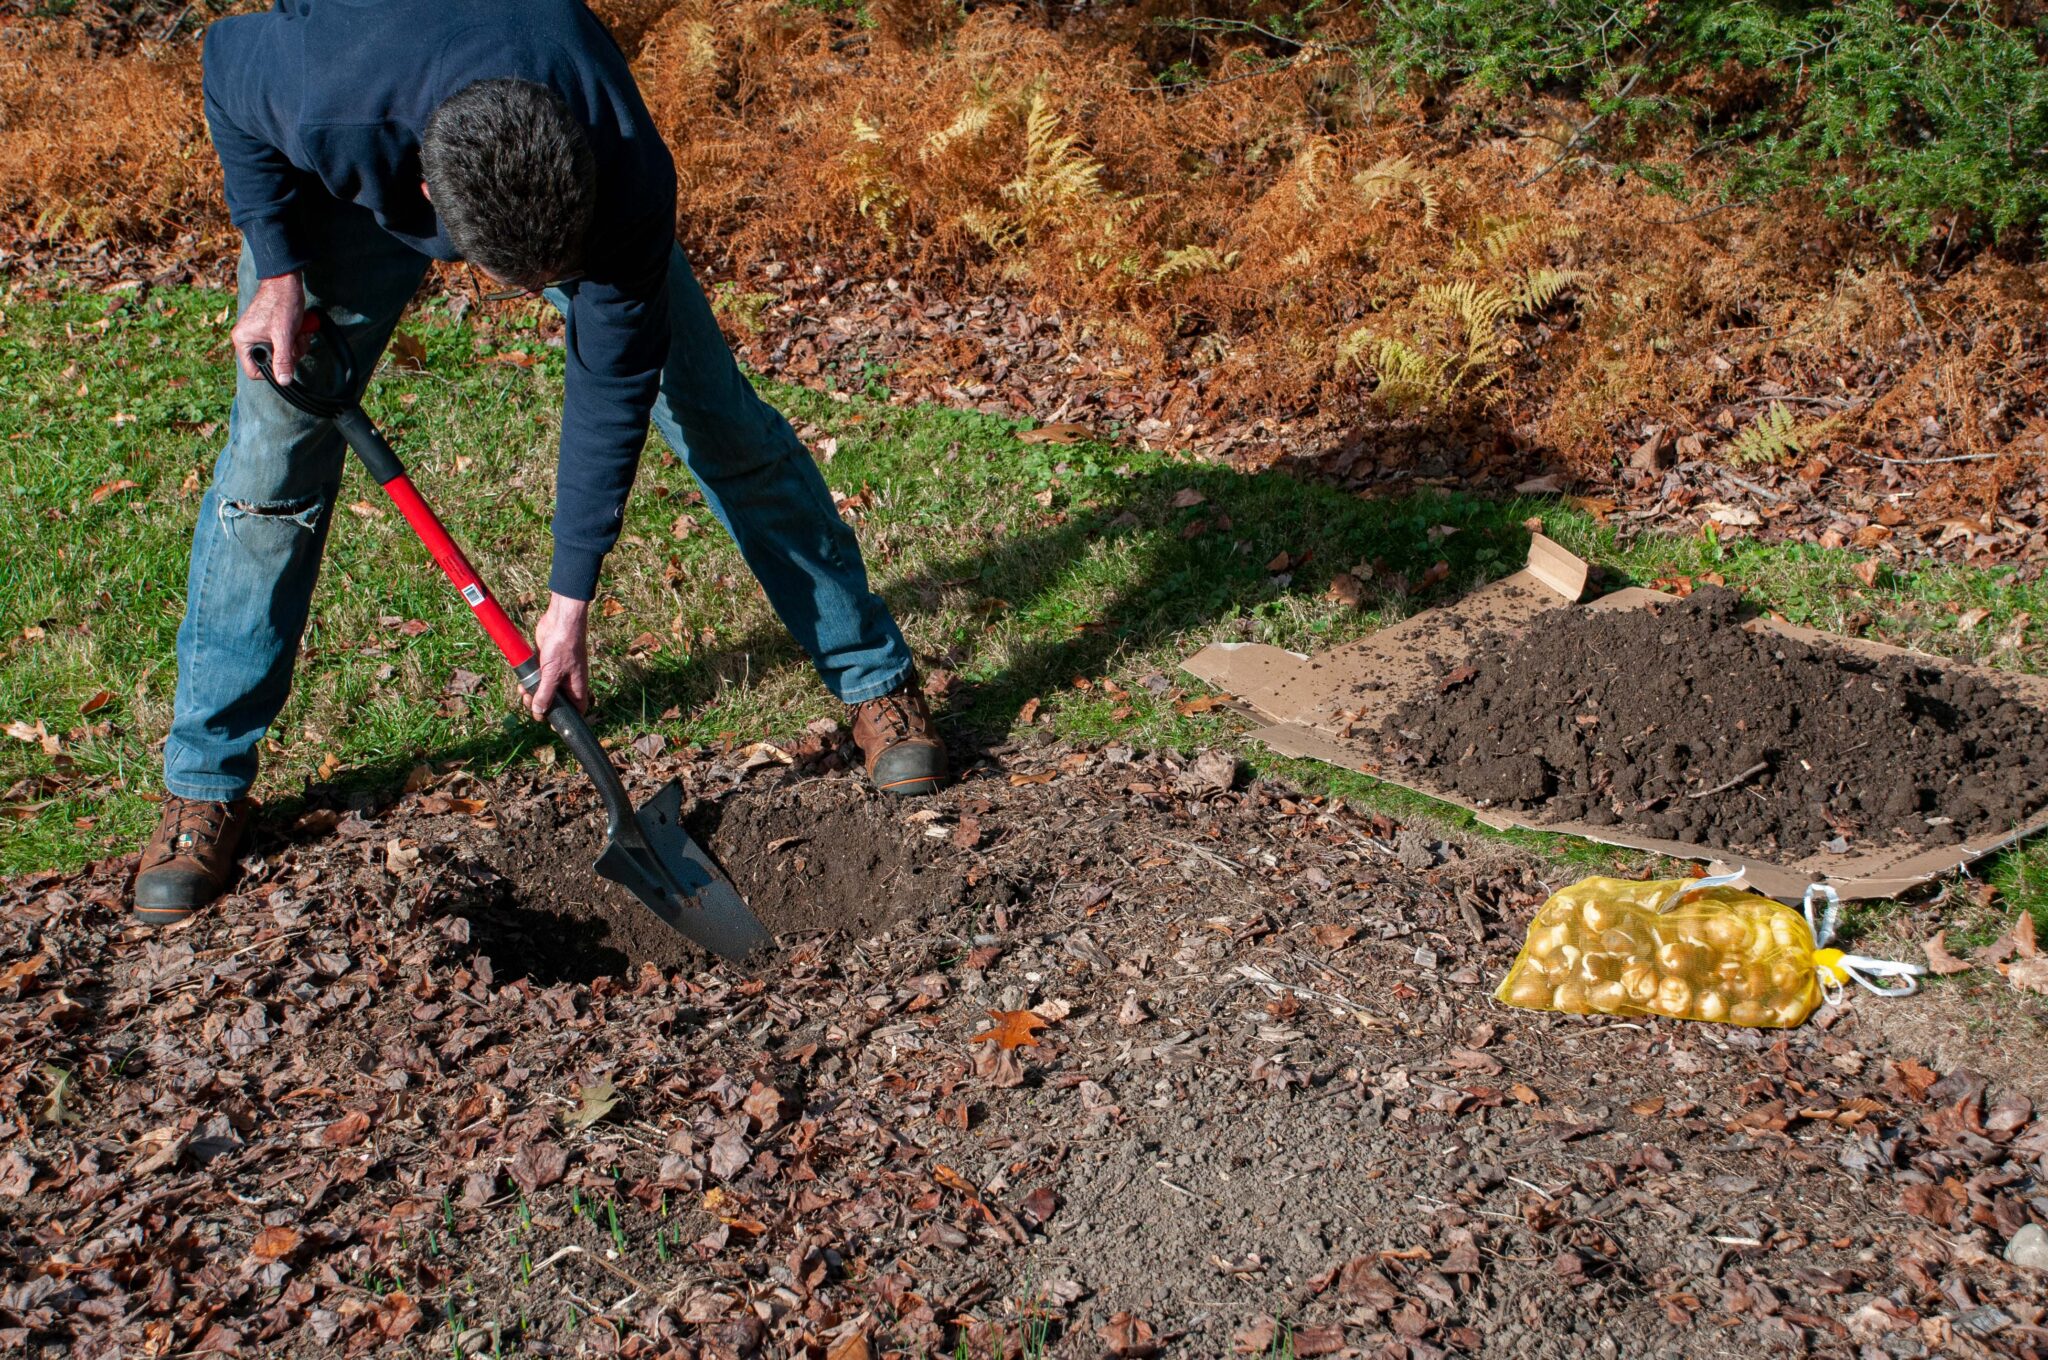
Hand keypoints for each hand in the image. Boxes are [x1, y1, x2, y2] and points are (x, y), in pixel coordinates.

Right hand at [232, 273, 309, 384]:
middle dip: (289, 355)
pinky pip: (285, 344)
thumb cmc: (281, 303)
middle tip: (296, 342)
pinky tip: (300, 330)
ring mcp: (260, 335)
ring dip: (296, 346)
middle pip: (271, 363)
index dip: (271, 372)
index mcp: (243, 341)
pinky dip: (295, 340)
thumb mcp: (284, 335)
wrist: (286, 281)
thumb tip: (283, 381)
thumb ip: (283, 359)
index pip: (254, 371)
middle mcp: (248, 339)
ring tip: (300, 332)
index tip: (286, 364)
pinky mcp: (271, 331)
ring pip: (282, 354)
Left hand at [526, 593, 591, 720]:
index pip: (574, 712)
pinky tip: (521, 683)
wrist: (560, 622)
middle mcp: (567, 684)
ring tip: (523, 690)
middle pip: (554, 704)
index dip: (563, 720)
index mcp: (576, 689)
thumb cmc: (564, 647)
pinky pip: (536, 681)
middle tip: (529, 700)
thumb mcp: (553, 674)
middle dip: (539, 706)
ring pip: (542, 693)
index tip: (550, 722)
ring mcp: (556, 675)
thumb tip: (539, 712)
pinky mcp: (545, 666)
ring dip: (531, 695)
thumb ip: (545, 694)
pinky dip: (528, 683)